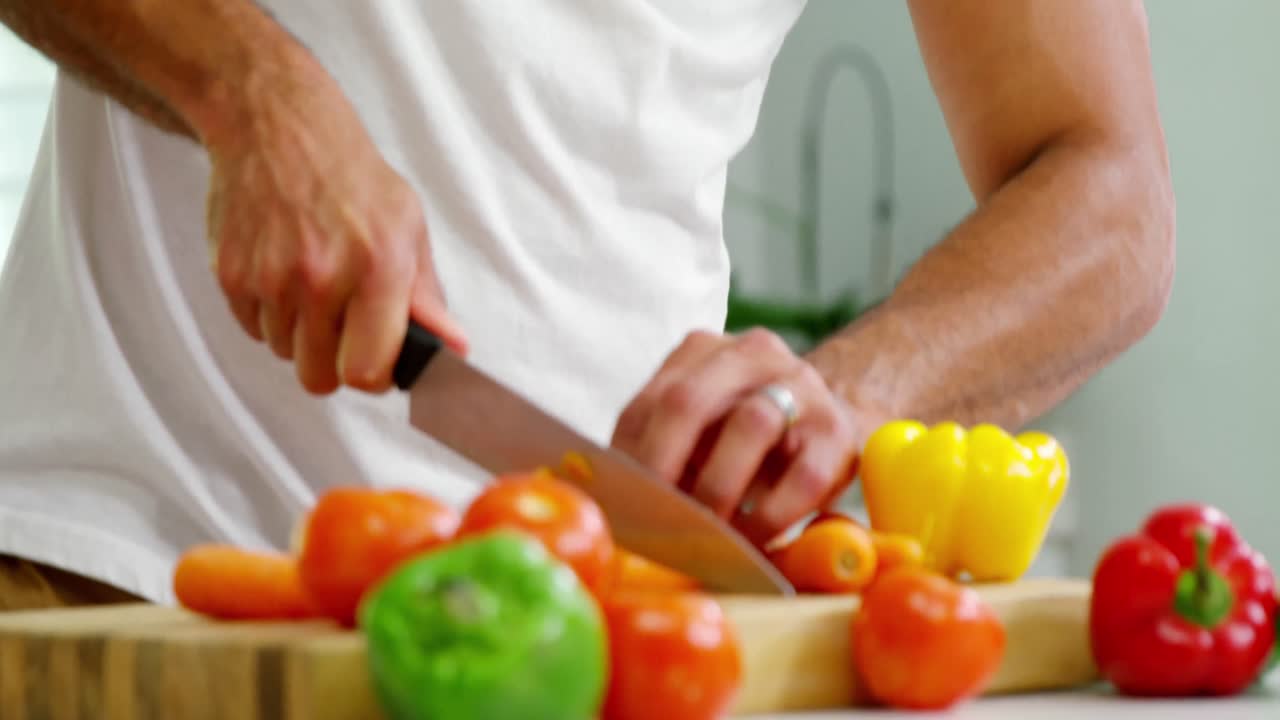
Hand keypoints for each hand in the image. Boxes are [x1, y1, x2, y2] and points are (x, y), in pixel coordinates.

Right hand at [205, 79, 465, 394]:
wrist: (277, 128)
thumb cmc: (352, 178)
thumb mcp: (408, 227)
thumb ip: (427, 297)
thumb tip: (453, 348)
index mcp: (376, 267)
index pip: (366, 370)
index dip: (373, 378)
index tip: (375, 361)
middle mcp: (320, 276)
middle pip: (319, 377)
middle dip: (335, 363)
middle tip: (344, 327)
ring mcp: (270, 277)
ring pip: (286, 354)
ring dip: (302, 335)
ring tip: (314, 285)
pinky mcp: (231, 275)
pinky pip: (254, 331)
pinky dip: (271, 315)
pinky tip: (285, 273)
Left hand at [612, 328, 864, 544]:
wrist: (829, 423)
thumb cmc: (740, 440)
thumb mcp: (696, 433)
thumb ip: (655, 450)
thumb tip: (610, 505)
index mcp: (702, 352)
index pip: (651, 401)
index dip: (632, 457)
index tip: (620, 506)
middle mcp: (751, 353)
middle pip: (689, 401)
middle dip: (664, 467)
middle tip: (654, 519)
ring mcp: (800, 384)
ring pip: (751, 424)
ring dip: (718, 489)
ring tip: (704, 533)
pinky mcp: (837, 430)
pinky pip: (803, 476)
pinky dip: (770, 516)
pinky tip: (751, 541)